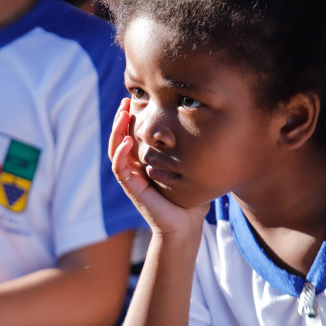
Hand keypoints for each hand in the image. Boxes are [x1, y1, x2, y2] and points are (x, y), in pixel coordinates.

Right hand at [109, 98, 207, 234]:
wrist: (185, 226)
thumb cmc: (190, 199)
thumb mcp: (190, 167)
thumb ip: (192, 150)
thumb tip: (209, 127)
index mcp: (145, 162)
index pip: (132, 135)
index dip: (131, 118)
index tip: (136, 99)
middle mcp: (135, 168)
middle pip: (119, 138)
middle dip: (121, 119)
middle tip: (126, 100)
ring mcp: (131, 178)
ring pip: (115, 150)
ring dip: (116, 131)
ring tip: (123, 114)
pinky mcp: (132, 188)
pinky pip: (119, 168)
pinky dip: (120, 154)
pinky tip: (127, 141)